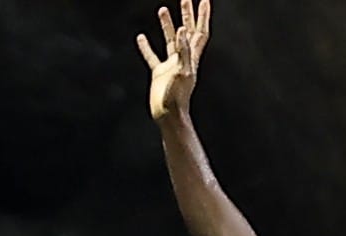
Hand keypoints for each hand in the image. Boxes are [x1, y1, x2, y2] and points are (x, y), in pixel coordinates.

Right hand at [138, 0, 210, 121]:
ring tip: (163, 9)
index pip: (199, 32)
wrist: (168, 115)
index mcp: (192, 57)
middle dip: (188, 15)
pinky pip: (152, 56)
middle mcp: (184, 59)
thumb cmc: (177, 97)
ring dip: (168, 25)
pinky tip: (140, 37)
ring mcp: (171, 65)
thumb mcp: (182, 72)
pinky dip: (146, 47)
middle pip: (188, 32)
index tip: (204, 0)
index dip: (203, 17)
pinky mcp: (159, 73)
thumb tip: (181, 31)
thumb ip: (183, 52)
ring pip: (170, 41)